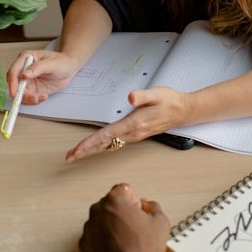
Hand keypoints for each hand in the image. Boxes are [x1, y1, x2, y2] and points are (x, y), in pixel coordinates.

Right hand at [6, 49, 81, 103]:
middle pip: (14, 84)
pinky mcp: (32, 89)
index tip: (15, 92)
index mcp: (26, 58)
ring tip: (41, 97)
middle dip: (21, 94)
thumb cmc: (62, 61)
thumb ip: (38, 68)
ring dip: (28, 99)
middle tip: (33, 98)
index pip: (14, 71)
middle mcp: (24, 69)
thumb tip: (24, 74)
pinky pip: (28, 98)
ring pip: (20, 93)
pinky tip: (44, 96)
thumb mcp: (52, 63)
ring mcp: (27, 80)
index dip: (12, 82)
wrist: (69, 69)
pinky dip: (34, 100)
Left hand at [65, 87, 190, 161]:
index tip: (77, 150)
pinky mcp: (135, 134)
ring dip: (92, 149)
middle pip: (104, 144)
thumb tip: (130, 97)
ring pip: (108, 144)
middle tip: (68, 157)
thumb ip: (142, 95)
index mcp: (134, 123)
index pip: (107, 135)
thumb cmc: (169, 101)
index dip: (90, 142)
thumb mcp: (157, 93)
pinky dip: (101, 145)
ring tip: (76, 153)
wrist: (183, 111)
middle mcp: (132, 133)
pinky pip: (114, 142)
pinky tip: (95, 146)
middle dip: (86, 151)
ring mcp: (134, 135)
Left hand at [79, 183, 169, 251]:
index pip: (124, 189)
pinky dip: (102, 240)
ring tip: (125, 242)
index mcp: (115, 199)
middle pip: (111, 203)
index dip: (134, 200)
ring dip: (111, 226)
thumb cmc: (142, 248)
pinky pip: (94, 236)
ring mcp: (88, 227)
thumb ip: (154, 207)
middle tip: (134, 228)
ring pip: (102, 219)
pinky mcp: (83, 244)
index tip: (139, 213)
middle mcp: (98, 209)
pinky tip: (115, 250)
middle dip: (121, 212)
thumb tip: (147, 205)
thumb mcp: (160, 223)